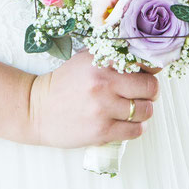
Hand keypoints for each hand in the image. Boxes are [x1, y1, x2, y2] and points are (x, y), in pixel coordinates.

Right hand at [25, 50, 159, 147]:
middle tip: (143, 93)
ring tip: (132, 109)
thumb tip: (146, 60)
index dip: (152, 68)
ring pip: (146, 111)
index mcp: (102, 61)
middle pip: (151, 88)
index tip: (150, 72)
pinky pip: (135, 130)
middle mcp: (104, 83)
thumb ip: (113, 56)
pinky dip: (135, 127)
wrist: (36, 109)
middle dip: (150, 91)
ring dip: (143, 111)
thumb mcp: (86, 60)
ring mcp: (103, 109)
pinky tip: (125, 122)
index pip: (144, 62)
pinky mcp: (101, 131)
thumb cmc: (64, 84)